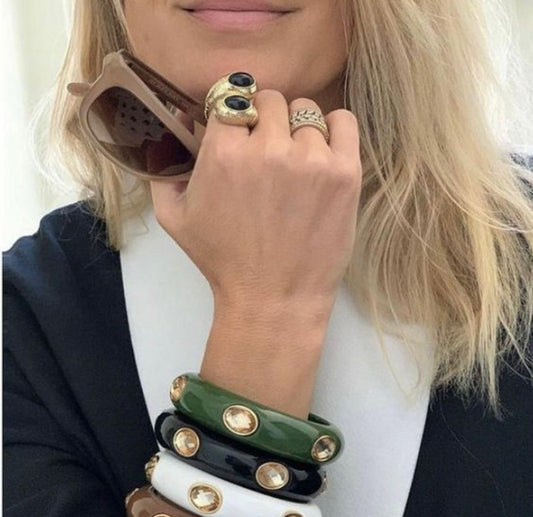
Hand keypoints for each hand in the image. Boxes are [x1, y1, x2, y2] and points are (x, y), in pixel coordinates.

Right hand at [151, 89, 361, 316]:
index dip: (234, 117)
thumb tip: (182, 124)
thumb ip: (166, 167)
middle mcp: (269, 149)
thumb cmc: (223, 262)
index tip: (239, 135)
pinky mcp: (344, 173)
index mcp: (224, 153)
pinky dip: (333, 128)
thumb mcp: (175, 218)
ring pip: (306, 113)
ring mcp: (311, 160)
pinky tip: (323, 151)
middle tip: (266, 153)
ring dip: (297, 133)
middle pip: (269, 101)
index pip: (231, 100)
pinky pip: (344, 122)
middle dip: (264, 121)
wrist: (273, 299)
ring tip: (294, 166)